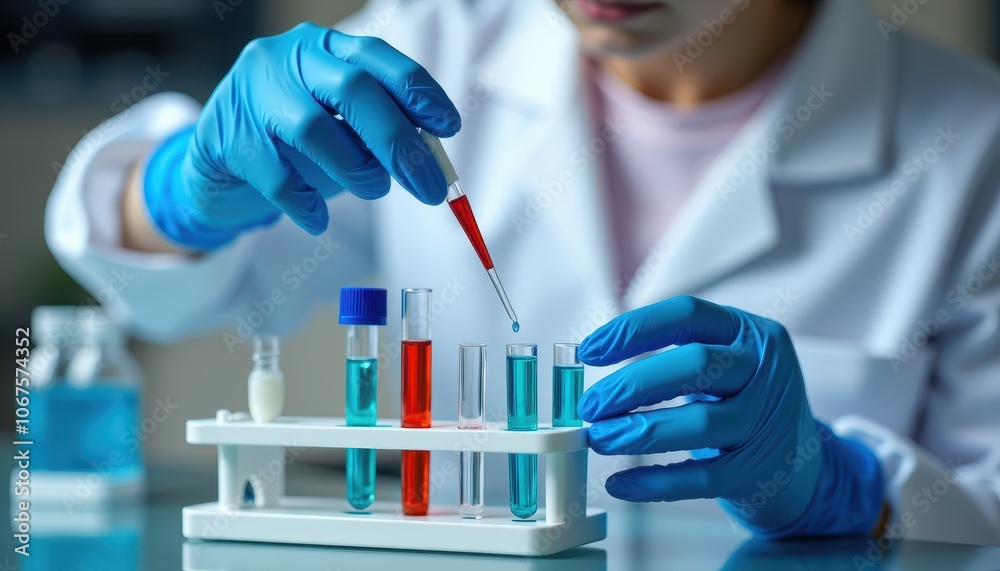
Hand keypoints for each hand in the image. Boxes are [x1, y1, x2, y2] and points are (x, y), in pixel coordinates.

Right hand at [144, 23, 459, 247]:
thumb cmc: (295, 141)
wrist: (217, 160)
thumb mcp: (341, 123)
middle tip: (429, 186)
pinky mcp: (228, 138)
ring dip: (356, 169)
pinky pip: (278, 178)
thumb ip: (378, 129)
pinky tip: (318, 218)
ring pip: (314, 130)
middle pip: (353, 91)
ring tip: (373, 189)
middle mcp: (287, 59)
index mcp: (325, 48)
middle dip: (398, 141)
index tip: (448, 126)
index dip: (418, 92)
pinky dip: (307, 203)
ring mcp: (253, 94)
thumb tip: (430, 158)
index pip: (378, 59)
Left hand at [578, 296, 883, 537]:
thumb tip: (591, 361)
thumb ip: (667, 356)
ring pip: (700, 424)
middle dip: (632, 384)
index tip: (588, 351)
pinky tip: (620, 483)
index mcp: (748, 332)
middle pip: (695, 365)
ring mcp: (767, 422)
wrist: (797, 463)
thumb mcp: (718, 363)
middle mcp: (765, 370)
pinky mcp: (759, 472)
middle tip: (590, 405)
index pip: (686, 315)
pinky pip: (701, 478)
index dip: (632, 330)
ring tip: (600, 438)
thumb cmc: (737, 401)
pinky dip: (655, 482)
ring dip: (639, 431)